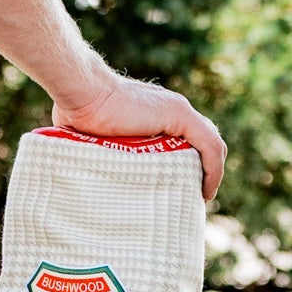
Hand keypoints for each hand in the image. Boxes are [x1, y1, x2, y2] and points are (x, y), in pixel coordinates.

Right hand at [51, 62, 225, 202]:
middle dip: (201, 168)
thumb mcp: (92, 135)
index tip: (180, 186)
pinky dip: (213, 168)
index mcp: (155, 113)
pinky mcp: (180, 115)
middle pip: (200, 141)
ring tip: (201, 196)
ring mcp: (178, 110)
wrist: (82, 94)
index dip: (188, 160)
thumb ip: (98, 147)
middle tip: (191, 194)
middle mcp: (172, 109)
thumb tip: (84, 170)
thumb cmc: (77, 111)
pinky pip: (209, 145)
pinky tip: (206, 189)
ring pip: (209, 144)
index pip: (185, 137)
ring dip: (210, 171)